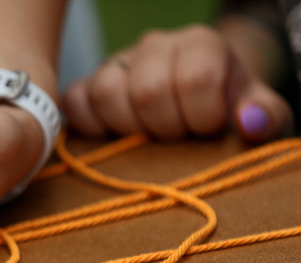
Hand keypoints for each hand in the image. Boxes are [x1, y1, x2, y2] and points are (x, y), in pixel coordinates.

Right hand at [63, 25, 292, 142]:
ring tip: (146, 139)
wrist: (197, 109)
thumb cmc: (227, 116)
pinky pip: (75, 102)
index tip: (208, 130)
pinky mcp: (87, 85)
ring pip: (106, 92)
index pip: (195, 79)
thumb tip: (248, 122)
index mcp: (201, 44)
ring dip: (127, 129)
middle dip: (165, 128)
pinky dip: (90, 126)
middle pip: (148, 89)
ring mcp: (118, 63)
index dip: (202, 117)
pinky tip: (113, 137)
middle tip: (176, 138)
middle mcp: (156, 45)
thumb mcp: (260, 116)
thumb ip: (266, 117)